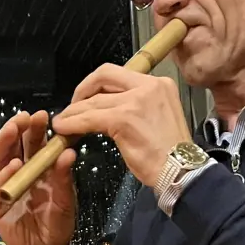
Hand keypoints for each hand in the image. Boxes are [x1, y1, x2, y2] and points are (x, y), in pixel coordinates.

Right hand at [0, 110, 77, 244]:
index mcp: (33, 167)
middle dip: (17, 129)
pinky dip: (2, 176)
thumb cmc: (56, 221)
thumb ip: (64, 176)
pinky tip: (13, 166)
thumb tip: (68, 152)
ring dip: (4, 143)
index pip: (29, 142)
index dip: (33, 128)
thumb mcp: (66, 197)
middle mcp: (15, 172)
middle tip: (25, 117)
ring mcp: (2, 187)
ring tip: (14, 130)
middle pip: (11, 145)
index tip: (42, 116)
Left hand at [51, 64, 192, 188]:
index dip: (96, 84)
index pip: (119, 73)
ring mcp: (136, 100)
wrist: (182, 170)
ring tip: (62, 123)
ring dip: (73, 112)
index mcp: (158, 84)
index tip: (87, 98)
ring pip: (94, 100)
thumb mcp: (157, 117)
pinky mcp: (124, 118)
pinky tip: (65, 130)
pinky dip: (73, 123)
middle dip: (82, 90)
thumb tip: (107, 106)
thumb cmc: (170, 153)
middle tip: (72, 108)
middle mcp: (149, 85)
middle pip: (103, 75)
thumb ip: (136, 105)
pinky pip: (90, 117)